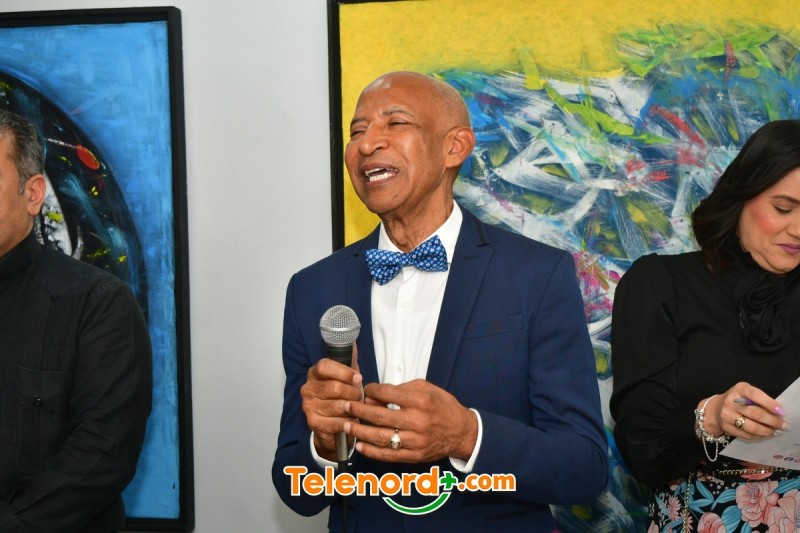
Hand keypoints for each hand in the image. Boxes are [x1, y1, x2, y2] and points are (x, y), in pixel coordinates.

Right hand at [301, 346, 362, 461]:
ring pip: (337, 405)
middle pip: (334, 387)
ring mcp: (308, 405)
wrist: (333, 424)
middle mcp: (308, 388)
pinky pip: (335, 422)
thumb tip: (353, 341)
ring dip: (353, 408)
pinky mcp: (312, 422)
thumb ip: (349, 359)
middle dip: (353, 393)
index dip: (343, 372)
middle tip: (360, 397)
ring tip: (358, 409)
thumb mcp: (346, 376)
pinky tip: (352, 422)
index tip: (358, 378)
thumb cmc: (341, 396)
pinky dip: (347, 422)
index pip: (325, 366)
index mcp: (315, 373)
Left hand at [344, 379, 477, 462]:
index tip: (364, 391)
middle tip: (346, 406)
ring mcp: (415, 441)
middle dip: (358, 411)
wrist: (462, 432)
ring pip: (380, 437)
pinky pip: (388, 455)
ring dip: (359, 431)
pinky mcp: (414, 456)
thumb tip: (375, 395)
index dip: (371, 391)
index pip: (387, 394)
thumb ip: (401, 389)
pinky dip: (371, 451)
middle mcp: (417, 421)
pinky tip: (359, 445)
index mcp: (420, 401)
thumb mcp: (426, 388)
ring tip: (346, 426)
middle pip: (379, 416)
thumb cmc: (442, 406)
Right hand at [700, 382, 788, 439]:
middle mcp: (731, 401)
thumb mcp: (746, 393)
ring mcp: (727, 415)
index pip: (755, 395)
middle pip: (755, 413)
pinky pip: (746, 434)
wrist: (715, 409)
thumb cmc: (737, 399)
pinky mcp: (726, 427)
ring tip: (776, 432)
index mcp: (739, 389)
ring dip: (767, 431)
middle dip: (772, 421)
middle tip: (783, 425)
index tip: (781, 412)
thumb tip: (778, 413)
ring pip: (751, 427)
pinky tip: (764, 435)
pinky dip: (758, 436)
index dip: (769, 404)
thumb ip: (759, 399)